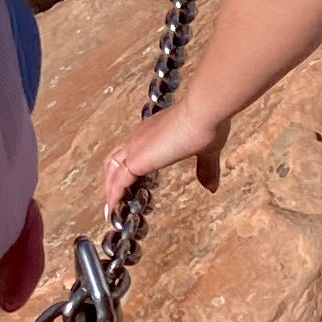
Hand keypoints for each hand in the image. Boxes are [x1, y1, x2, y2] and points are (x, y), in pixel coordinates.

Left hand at [103, 98, 230, 206]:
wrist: (201, 114)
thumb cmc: (205, 125)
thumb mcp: (206, 151)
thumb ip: (206, 168)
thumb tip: (211, 187)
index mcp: (152, 132)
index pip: (131, 150)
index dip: (127, 166)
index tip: (129, 181)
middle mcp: (139, 137)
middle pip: (115, 159)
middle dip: (112, 178)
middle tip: (114, 196)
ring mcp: (135, 147)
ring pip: (112, 169)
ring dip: (110, 189)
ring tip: (111, 208)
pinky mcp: (136, 160)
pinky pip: (117, 181)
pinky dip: (113, 195)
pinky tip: (113, 208)